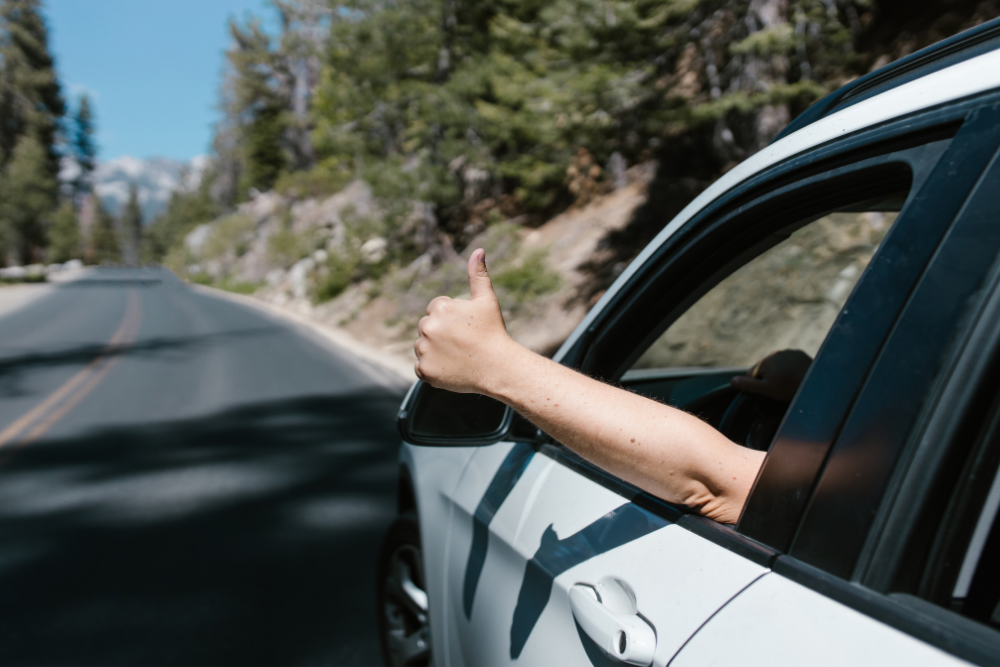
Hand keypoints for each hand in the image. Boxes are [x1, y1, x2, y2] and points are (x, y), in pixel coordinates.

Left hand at [414, 248, 514, 393]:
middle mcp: (428, 326)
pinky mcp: (424, 370)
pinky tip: (451, 367)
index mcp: (440, 307)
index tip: (465, 328)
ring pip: (423, 346)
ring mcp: (424, 349)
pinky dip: (433, 368)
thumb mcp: (487, 301)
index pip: (435, 309)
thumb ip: (478, 275)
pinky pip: (421, 366)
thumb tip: (478, 250)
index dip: (451, 319)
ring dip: (435, 350)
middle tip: (463, 342)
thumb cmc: (493, 332)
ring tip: (458, 355)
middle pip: (427, 327)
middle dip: (441, 333)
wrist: (498, 367)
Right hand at [731, 349, 811, 401]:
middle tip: (780, 388)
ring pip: (776, 364)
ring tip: (789, 382)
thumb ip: (749, 385)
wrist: (816, 383)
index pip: (751, 375)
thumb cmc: (790, 388)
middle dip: (768, 377)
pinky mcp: (798, 353)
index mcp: (764, 362)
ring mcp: (787, 351)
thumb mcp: (767, 390)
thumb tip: (732, 381)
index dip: (758, 385)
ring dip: (779, 371)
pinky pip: (788, 361)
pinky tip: (796, 375)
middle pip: (764, 368)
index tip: (769, 390)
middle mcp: (774, 353)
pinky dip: (790, 367)